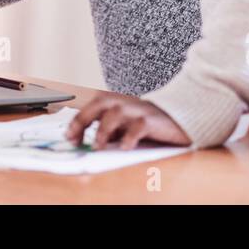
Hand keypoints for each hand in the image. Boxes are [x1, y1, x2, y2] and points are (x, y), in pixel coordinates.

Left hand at [64, 91, 191, 149]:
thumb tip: (86, 143)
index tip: (69, 137)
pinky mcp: (152, 120)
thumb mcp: (124, 126)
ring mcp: (138, 109)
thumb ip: (107, 130)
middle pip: (100, 103)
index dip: (77, 121)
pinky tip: (124, 147)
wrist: (179, 119)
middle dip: (83, 119)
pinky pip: (139, 125)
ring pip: (117, 111)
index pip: (91, 106)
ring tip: (97, 145)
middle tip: (74, 138)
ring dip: (103, 129)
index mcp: (116, 102)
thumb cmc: (149, 124)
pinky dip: (130, 136)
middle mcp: (125, 102)